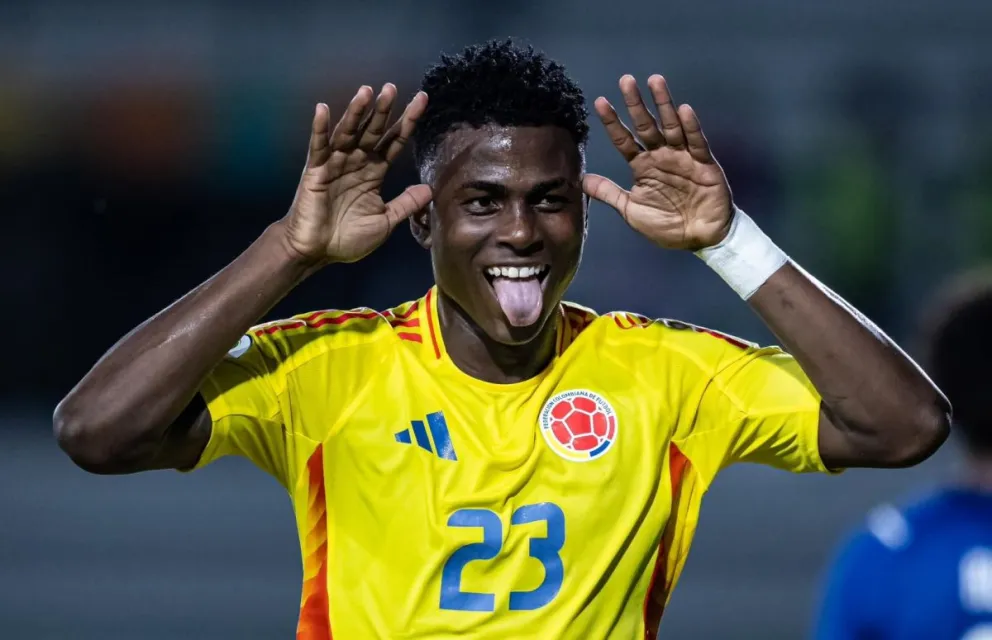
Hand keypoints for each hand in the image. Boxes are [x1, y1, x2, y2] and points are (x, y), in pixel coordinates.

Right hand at [280, 84, 431, 263]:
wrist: (316, 251)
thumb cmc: (347, 238)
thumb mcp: (385, 221)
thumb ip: (405, 204)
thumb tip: (430, 189)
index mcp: (374, 171)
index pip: (394, 142)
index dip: (407, 122)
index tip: (422, 99)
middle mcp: (356, 161)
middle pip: (373, 131)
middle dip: (383, 110)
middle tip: (392, 88)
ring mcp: (335, 163)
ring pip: (348, 132)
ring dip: (356, 112)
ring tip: (366, 92)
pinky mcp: (315, 170)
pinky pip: (318, 146)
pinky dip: (320, 128)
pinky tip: (323, 109)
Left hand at [583, 75, 732, 250]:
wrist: (699, 239)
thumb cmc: (667, 226)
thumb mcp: (631, 210)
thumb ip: (609, 193)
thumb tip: (582, 180)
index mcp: (642, 166)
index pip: (624, 139)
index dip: (613, 121)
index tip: (600, 102)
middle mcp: (661, 156)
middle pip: (646, 125)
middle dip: (636, 104)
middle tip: (626, 80)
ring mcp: (682, 157)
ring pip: (671, 126)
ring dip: (663, 104)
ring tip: (655, 81)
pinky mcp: (704, 164)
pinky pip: (696, 142)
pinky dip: (691, 127)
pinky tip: (683, 110)